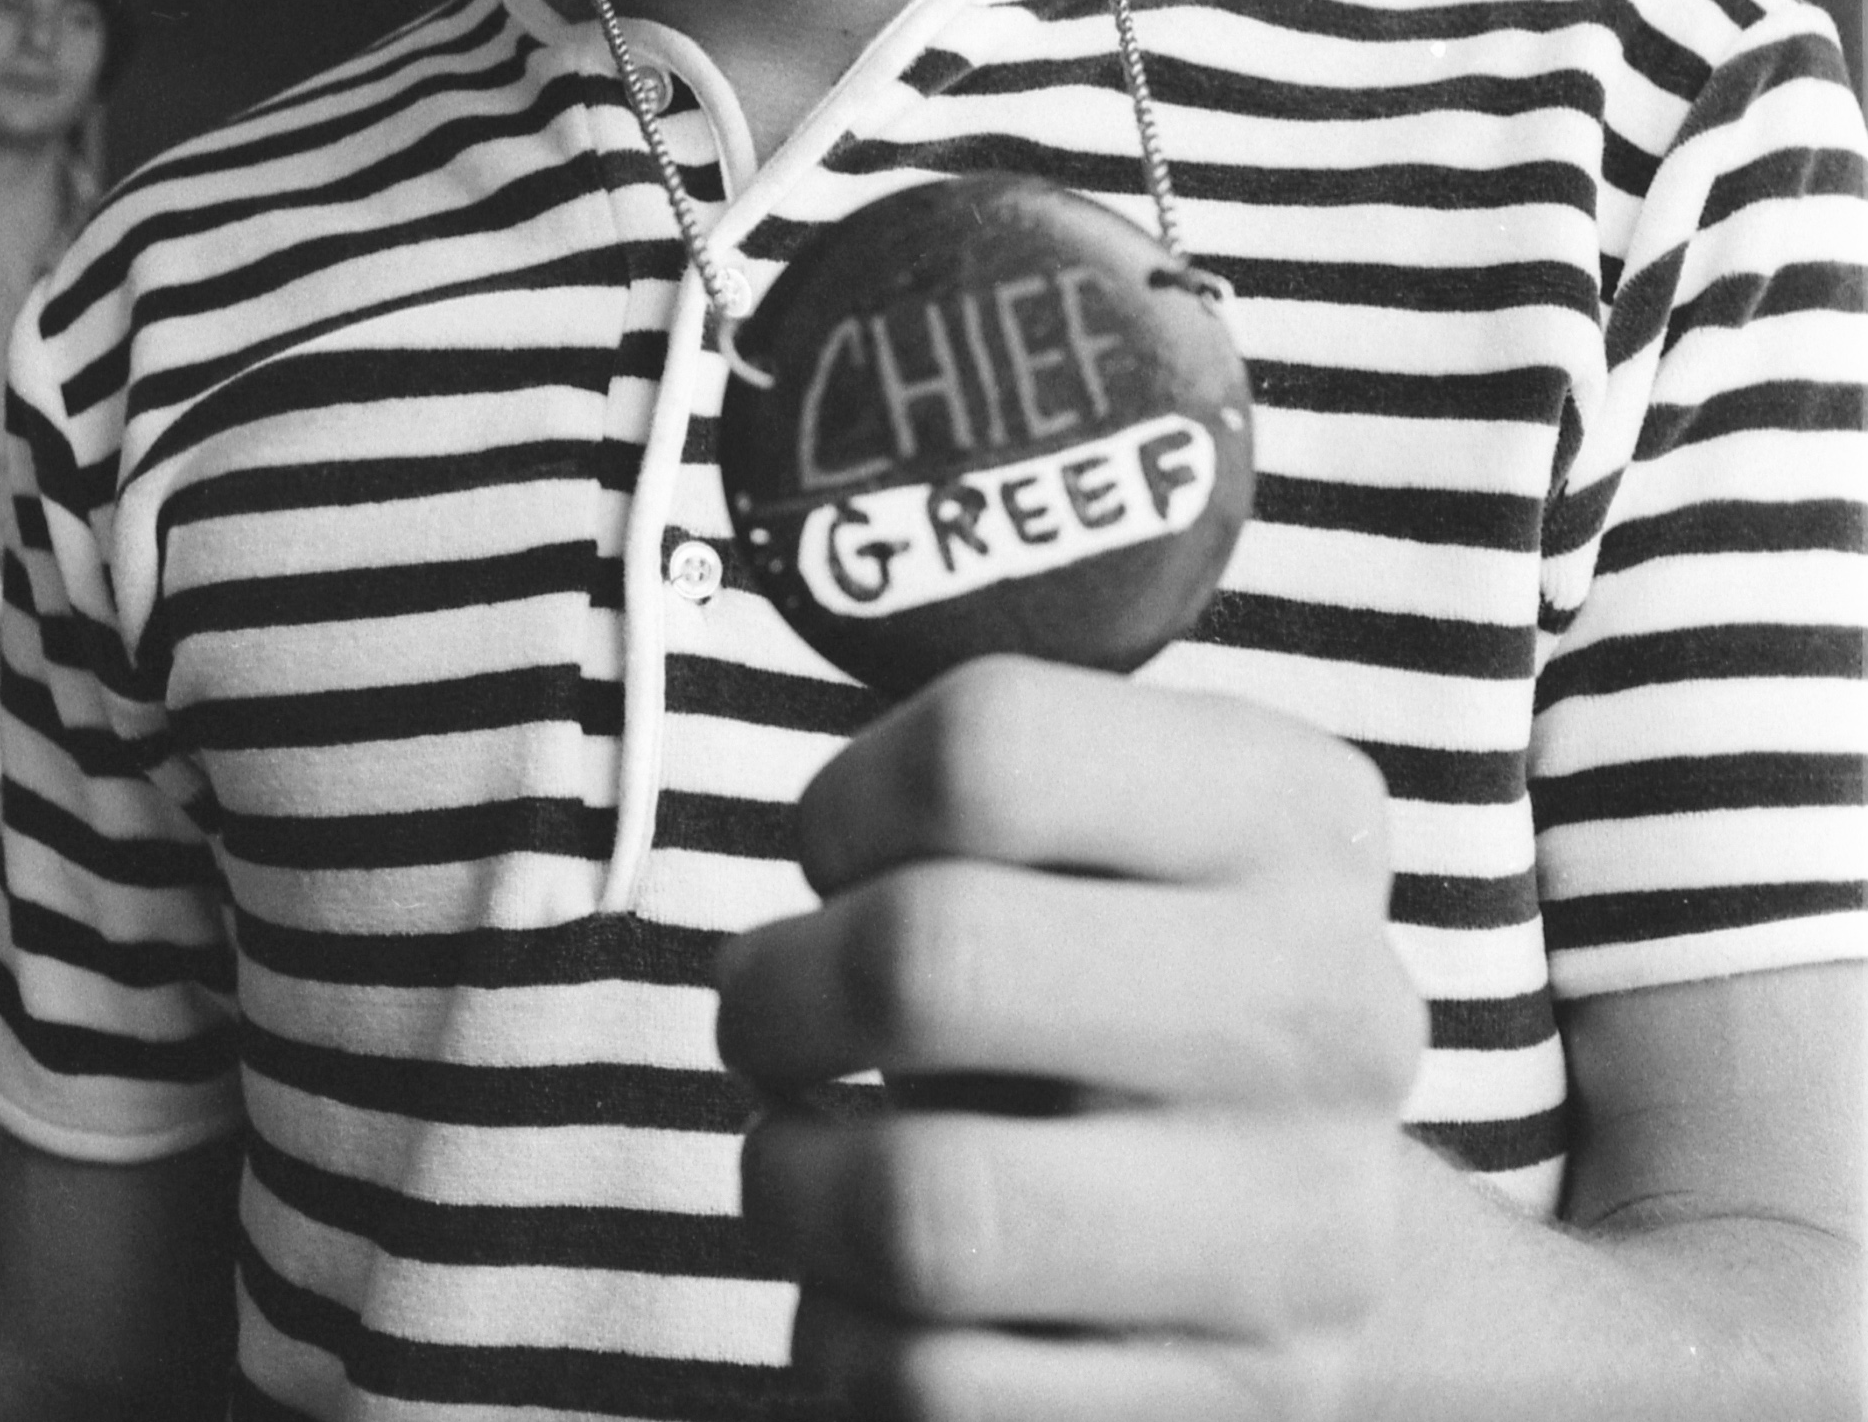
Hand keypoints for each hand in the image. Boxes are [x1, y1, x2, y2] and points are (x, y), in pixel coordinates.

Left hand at [718, 655, 1424, 1419]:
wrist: (1333, 1226)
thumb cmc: (1144, 971)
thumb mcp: (1133, 821)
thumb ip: (989, 776)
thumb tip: (811, 836)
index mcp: (1298, 814)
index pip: (987, 746)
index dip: (843, 799)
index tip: (834, 851)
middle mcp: (1327, 1009)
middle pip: (931, 958)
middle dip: (775, 989)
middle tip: (767, 1006)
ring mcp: (1293, 1233)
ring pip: (918, 1207)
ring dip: (784, 1180)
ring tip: (798, 1151)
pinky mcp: (1225, 1410)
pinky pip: (924, 1383)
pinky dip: (839, 1330)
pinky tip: (875, 1283)